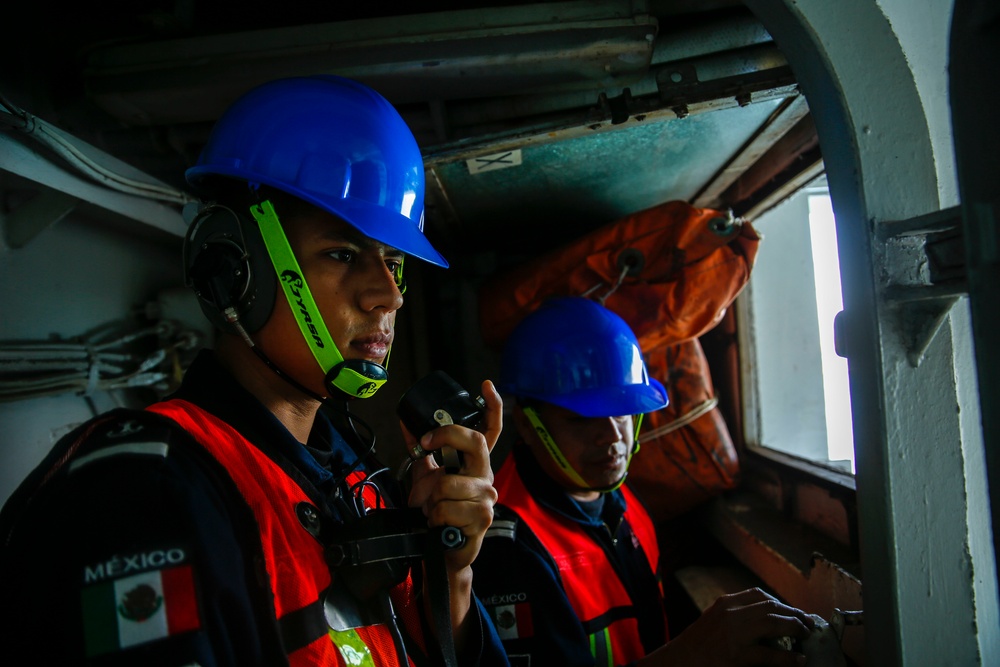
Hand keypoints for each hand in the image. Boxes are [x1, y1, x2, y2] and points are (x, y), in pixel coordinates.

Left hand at [403, 379, 501, 570]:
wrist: (442, 552)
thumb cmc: (438, 514)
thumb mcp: (425, 477)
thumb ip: (422, 451)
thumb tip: (407, 423)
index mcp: (475, 463)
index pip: (490, 430)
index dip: (493, 406)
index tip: (486, 386)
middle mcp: (485, 476)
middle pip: (473, 442)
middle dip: (445, 437)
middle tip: (426, 444)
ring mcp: (487, 497)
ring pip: (446, 483)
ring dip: (430, 500)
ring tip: (434, 511)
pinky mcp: (482, 518)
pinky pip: (445, 509)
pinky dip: (434, 518)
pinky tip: (441, 525)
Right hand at [642, 588, 813, 666]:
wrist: (677, 663)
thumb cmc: (696, 646)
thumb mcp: (713, 622)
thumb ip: (734, 616)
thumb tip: (763, 619)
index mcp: (724, 604)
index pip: (758, 595)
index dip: (781, 602)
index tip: (793, 610)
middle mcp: (730, 614)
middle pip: (771, 606)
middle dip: (794, 614)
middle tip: (808, 623)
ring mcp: (734, 633)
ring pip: (774, 623)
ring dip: (795, 628)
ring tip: (807, 635)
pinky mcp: (737, 655)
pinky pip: (769, 655)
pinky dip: (787, 657)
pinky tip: (798, 660)